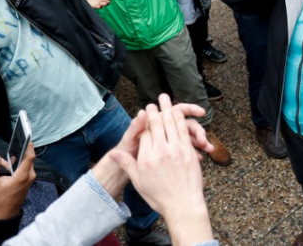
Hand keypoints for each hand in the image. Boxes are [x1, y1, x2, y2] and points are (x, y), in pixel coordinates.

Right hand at [0, 143, 35, 219]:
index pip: (30, 157)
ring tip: (3, 160)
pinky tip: (5, 166)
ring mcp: (29, 179)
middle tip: (12, 146)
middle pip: (27, 159)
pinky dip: (16, 166)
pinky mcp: (27, 181)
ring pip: (24, 164)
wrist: (5, 213)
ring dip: (15, 161)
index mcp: (22, 175)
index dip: (29, 147)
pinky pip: (23, 169)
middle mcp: (29, 176)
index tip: (28, 138)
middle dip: (19, 152)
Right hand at [109, 99, 212, 245]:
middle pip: (157, 124)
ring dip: (168, 108)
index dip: (143, 125)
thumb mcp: (139, 182)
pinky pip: (184, 130)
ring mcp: (176, 149)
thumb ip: (127, 164)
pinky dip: (180, 119)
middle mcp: (161, 151)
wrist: (183, 204)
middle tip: (152, 102)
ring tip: (165, 98)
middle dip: (154, 111)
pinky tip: (178, 112)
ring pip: (171, 123)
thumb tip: (113, 154)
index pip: (144, 134)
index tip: (143, 115)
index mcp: (147, 158)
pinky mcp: (189, 150)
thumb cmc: (160, 196)